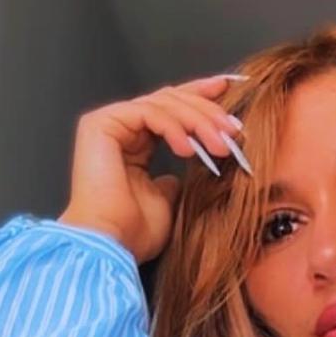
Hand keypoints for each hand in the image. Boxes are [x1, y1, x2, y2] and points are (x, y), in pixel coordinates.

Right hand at [57, 74, 248, 264]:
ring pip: (162, 103)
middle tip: (234, 128)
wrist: (110, 245)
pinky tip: (189, 149)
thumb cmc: (134, 232)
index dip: (200, 97)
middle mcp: (119, 128)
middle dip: (206, 110)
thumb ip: (177, 177)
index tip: (230, 91)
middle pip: (169, 100)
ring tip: (220, 146)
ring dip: (198, 121)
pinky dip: (173, 127)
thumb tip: (192, 160)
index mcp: (133, 143)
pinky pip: (147, 112)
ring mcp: (108, 123)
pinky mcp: (101, 124)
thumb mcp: (169, 200)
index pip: (170, 110)